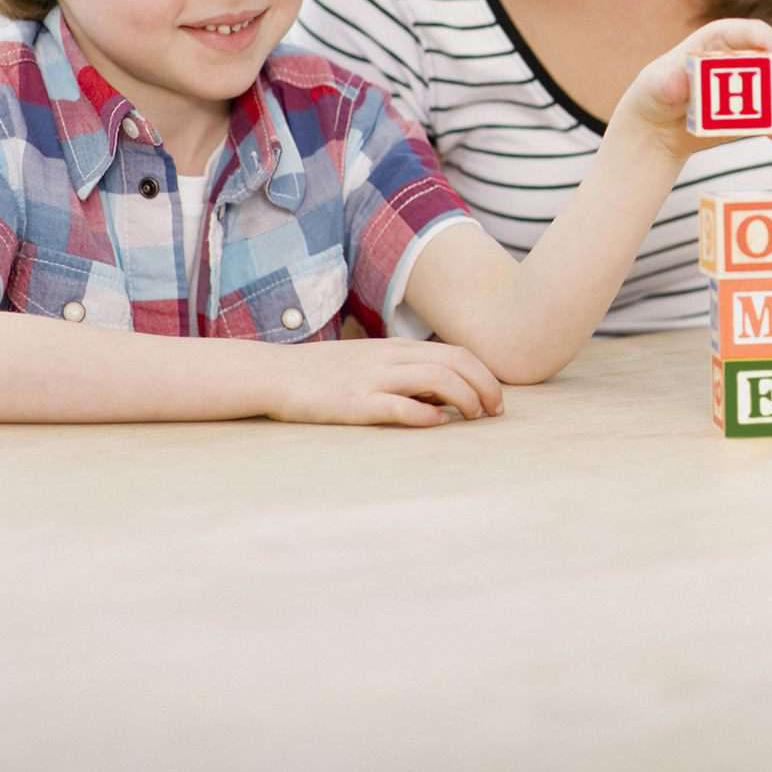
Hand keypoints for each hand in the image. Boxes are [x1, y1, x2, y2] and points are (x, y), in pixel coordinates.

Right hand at [270, 338, 506, 426]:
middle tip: (495, 411)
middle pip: (456, 362)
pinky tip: (438, 423)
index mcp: (398, 348)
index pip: (457, 352)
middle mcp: (391, 358)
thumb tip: (444, 394)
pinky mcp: (355, 403)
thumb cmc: (326, 373)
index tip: (495, 398)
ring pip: (437, 379)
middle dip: (485, 386)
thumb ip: (406, 372)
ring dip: (465, 399)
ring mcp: (374, 379)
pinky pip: (398, 405)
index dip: (484, 374)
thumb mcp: (372, 362)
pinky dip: (425, 414)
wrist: (275, 374)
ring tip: (473, 417)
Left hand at [612, 18, 771, 158]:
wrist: (659, 127)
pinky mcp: (755, 112)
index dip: (764, 38)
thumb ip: (668, 81)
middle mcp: (740, 59)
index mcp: (716, 42)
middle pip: (769, 60)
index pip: (745, 32)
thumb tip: (680, 83)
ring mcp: (750, 86)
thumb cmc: (656, 94)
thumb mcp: (655, 84)